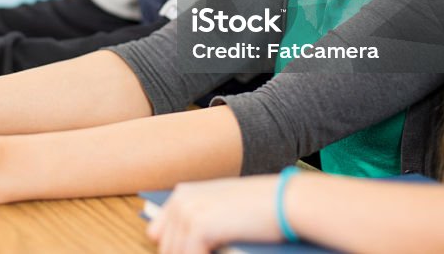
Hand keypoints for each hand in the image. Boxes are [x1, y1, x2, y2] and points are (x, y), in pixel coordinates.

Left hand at [147, 176, 282, 253]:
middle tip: (209, 252)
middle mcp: (180, 201)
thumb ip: (197, 221)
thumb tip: (171, 245)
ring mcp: (187, 212)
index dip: (175, 249)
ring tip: (219, 253)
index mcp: (182, 195)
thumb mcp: (220, 209)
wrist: (284, 201)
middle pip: (166, 248)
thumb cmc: (259, 208)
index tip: (193, 251)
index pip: (158, 233)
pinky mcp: (199, 226)